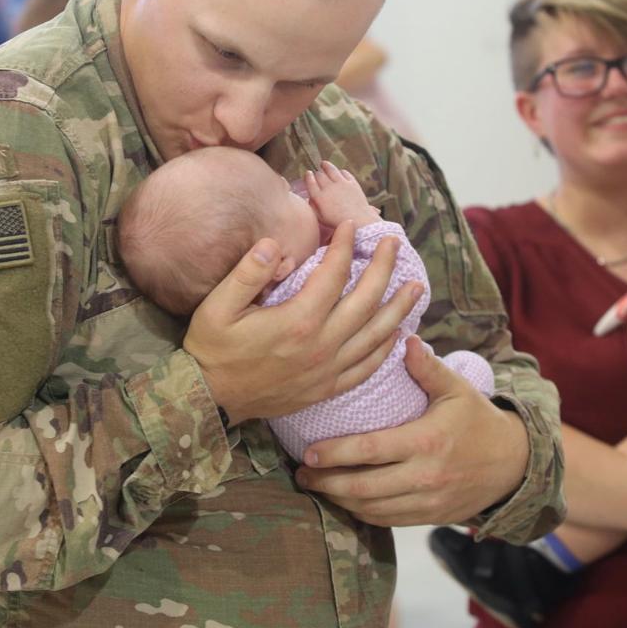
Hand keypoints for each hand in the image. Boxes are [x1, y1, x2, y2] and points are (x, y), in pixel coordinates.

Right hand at [184, 221, 422, 423]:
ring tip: (416, 286)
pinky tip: (398, 334)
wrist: (210, 400)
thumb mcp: (217, 307)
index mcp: (297, 320)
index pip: (334, 274)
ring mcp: (328, 370)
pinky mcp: (328, 388)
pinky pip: (367, 367)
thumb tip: (271, 242)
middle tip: (396, 244)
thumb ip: (246, 273)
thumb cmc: (211, 349)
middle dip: (384, 268)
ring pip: (376, 335)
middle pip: (366, 301)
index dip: (345, 247)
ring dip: (398, 308)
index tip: (351, 227)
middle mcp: (321, 345)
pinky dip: (386, 349)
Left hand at [294, 336, 528, 526]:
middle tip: (301, 473)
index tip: (309, 452)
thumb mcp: (457, 389)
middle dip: (326, 482)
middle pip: (363, 486)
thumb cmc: (478, 421)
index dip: (335, 453)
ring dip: (338, 500)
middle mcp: (424, 475)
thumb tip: (402, 338)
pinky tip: (345, 500)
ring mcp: (427, 501)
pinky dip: (361, 513)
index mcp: (427, 440)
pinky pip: (386, 520)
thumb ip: (427, 367)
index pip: (370, 450)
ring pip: (371, 508)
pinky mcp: (429, 517)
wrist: (513, 465)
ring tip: (316, 486)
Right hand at [306, 160, 379, 228]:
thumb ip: (314, 207)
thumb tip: (311, 198)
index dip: (308, 176)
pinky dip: (340, 171)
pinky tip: (340, 172)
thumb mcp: (321, 218)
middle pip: (320, 175)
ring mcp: (341, 184)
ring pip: (331, 169)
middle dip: (317, 173)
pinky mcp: (352, 183)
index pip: (310, 182)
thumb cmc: (338, 222)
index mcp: (320, 197)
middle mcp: (329, 188)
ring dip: (326, 166)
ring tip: (324, 164)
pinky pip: (344, 173)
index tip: (308, 173)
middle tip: (317, 173)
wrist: (359, 220)